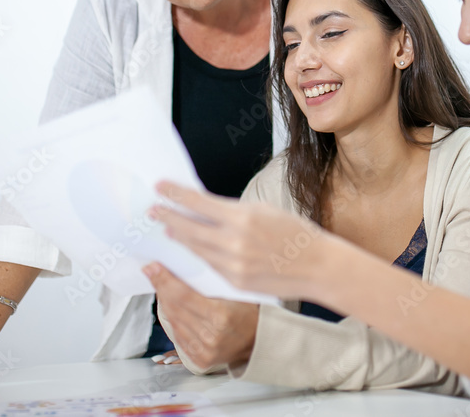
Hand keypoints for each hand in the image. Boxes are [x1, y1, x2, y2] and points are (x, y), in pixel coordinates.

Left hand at [144, 262, 257, 369]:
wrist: (259, 341)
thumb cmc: (249, 312)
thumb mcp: (235, 291)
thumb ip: (210, 282)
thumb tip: (182, 265)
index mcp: (221, 316)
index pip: (183, 295)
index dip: (165, 280)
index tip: (154, 266)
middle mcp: (210, 336)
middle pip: (174, 308)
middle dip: (161, 287)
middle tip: (152, 271)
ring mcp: (203, 351)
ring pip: (173, 322)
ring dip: (164, 302)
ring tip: (160, 285)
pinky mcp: (198, 359)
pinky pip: (177, 335)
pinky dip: (172, 319)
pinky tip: (170, 305)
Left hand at [150, 181, 333, 297]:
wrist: (316, 266)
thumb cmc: (295, 233)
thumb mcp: (264, 211)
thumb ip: (233, 212)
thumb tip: (207, 210)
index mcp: (242, 218)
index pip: (199, 203)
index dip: (176, 194)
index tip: (160, 187)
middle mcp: (234, 242)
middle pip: (190, 229)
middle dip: (168, 217)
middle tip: (153, 210)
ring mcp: (233, 265)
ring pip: (196, 249)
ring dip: (180, 237)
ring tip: (168, 229)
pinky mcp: (235, 281)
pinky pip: (210, 265)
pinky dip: (199, 254)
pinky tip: (191, 247)